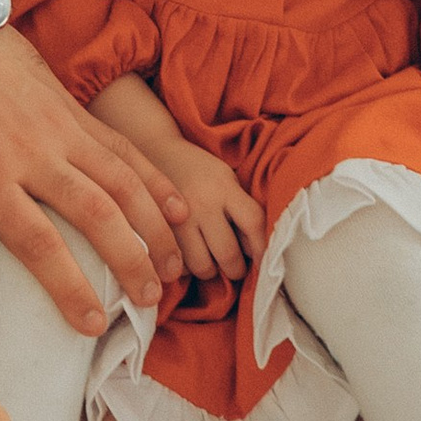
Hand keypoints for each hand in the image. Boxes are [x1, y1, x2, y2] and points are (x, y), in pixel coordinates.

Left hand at [0, 28, 188, 326]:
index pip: (38, 243)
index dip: (70, 287)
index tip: (91, 322)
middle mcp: (31, 155)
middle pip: (94, 215)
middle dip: (129, 261)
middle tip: (149, 299)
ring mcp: (58, 128)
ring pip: (121, 180)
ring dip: (152, 225)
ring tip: (171, 265)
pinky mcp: (73, 108)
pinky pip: (122, 146)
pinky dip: (153, 177)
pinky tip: (176, 206)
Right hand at [160, 143, 266, 286]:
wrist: (155, 150)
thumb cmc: (199, 169)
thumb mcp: (226, 178)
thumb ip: (242, 208)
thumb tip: (256, 252)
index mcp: (224, 188)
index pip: (254, 222)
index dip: (263, 248)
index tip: (264, 262)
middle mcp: (202, 204)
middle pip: (228, 253)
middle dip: (236, 268)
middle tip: (235, 266)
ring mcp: (177, 219)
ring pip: (202, 266)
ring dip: (211, 270)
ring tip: (211, 261)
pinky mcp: (158, 230)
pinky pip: (177, 265)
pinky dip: (186, 267)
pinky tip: (189, 254)